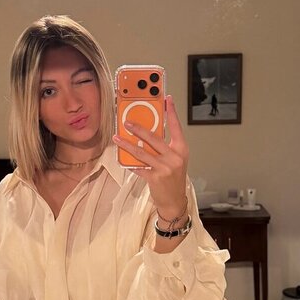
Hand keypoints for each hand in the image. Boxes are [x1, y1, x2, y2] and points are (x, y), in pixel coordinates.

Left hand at [112, 94, 188, 215]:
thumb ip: (165, 147)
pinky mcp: (155, 178)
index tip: (167, 99)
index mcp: (181, 149)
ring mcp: (165, 168)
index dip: (172, 112)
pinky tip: (122, 159)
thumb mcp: (175, 160)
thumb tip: (146, 133)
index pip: (176, 127)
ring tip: (117, 138)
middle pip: (154, 138)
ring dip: (127, 145)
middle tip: (127, 122)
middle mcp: (174, 157)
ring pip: (142, 152)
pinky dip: (130, 163)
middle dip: (139, 129)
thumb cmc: (174, 178)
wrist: (174, 201)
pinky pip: (138, 167)